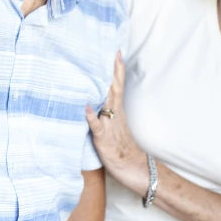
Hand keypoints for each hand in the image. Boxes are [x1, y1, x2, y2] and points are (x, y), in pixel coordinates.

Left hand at [84, 52, 147, 193]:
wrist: (134, 169)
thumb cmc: (121, 149)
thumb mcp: (114, 127)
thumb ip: (106, 112)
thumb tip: (95, 99)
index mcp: (117, 111)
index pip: (118, 86)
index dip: (117, 69)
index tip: (116, 51)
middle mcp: (115, 115)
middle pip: (114, 88)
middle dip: (113, 70)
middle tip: (112, 52)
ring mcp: (110, 126)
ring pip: (107, 103)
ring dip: (103, 87)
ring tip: (98, 71)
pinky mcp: (103, 139)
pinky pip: (97, 126)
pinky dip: (91, 116)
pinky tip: (86, 107)